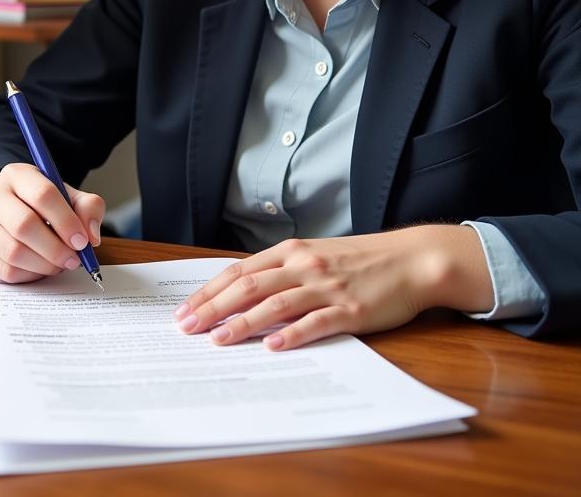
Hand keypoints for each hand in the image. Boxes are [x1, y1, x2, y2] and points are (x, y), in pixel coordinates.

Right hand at [0, 163, 104, 283]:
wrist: (6, 210)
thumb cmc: (41, 204)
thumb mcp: (66, 196)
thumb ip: (87, 208)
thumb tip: (90, 236)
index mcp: (16, 174)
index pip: (42, 194)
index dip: (66, 221)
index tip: (82, 241)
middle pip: (24, 225)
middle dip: (56, 248)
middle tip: (74, 259)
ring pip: (14, 252)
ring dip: (44, 264)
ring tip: (59, 264)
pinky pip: (5, 271)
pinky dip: (30, 275)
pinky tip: (40, 268)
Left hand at [174, 225, 494, 350]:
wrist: (411, 259)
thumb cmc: (360, 260)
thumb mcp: (315, 255)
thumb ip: (281, 272)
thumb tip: (241, 292)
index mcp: (291, 252)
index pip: (239, 272)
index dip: (209, 291)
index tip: (185, 309)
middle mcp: (303, 266)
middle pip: (248, 286)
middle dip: (214, 308)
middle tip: (187, 328)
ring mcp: (326, 287)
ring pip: (275, 304)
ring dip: (243, 323)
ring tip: (218, 340)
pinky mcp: (350, 310)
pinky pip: (316, 322)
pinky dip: (292, 334)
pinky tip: (273, 346)